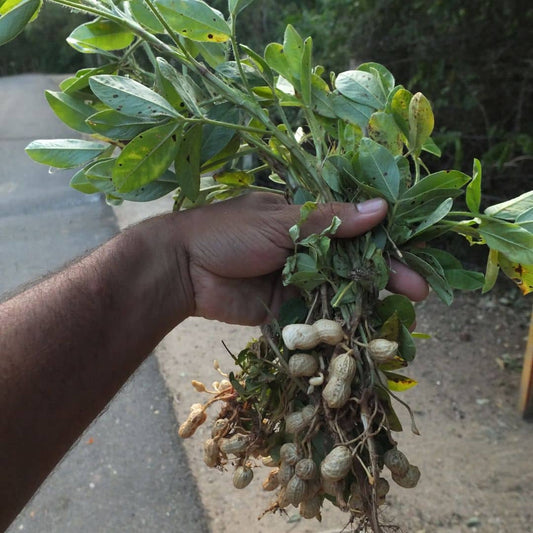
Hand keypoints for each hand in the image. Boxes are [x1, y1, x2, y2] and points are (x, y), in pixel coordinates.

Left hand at [174, 193, 427, 324]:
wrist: (181, 269)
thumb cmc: (227, 233)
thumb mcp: (280, 220)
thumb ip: (330, 220)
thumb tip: (382, 208)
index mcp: (304, 218)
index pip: (354, 227)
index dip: (385, 241)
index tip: (413, 254)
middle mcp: (305, 248)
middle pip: (353, 262)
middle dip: (384, 275)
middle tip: (419, 291)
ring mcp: (296, 279)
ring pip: (339, 290)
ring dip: (367, 302)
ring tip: (402, 315)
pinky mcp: (285, 308)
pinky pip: (317, 315)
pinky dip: (338, 323)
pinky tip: (365, 332)